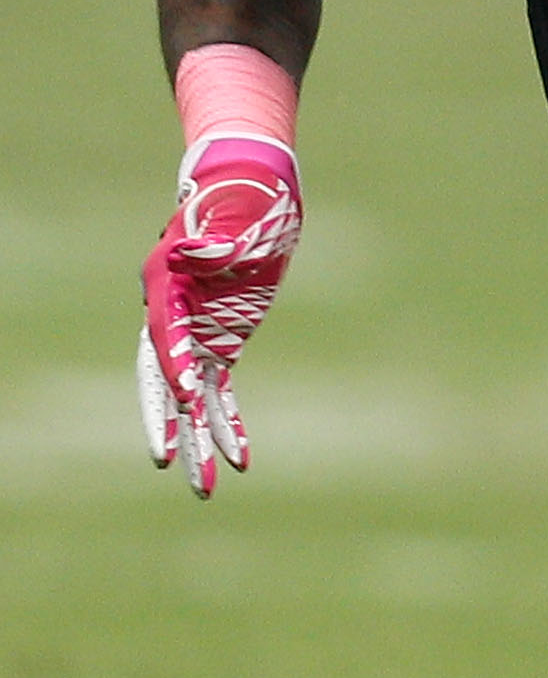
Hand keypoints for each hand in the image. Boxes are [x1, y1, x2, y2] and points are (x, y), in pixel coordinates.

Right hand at [137, 136, 301, 496]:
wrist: (254, 190)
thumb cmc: (245, 198)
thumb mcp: (239, 218)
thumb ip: (218, 242)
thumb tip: (196, 251)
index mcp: (168, 283)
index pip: (165, 335)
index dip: (177, 366)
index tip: (192, 398)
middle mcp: (172, 315)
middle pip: (163, 378)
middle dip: (167, 420)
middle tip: (165, 459)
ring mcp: (195, 332)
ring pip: (191, 397)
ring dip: (199, 439)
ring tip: (209, 487)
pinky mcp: (219, 342)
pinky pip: (220, 391)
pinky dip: (228, 423)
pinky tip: (239, 458)